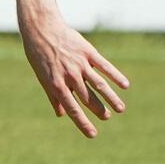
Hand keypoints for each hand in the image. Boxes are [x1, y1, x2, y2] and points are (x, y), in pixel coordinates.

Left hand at [19, 14, 129, 137]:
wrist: (41, 29)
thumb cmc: (39, 55)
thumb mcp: (42, 76)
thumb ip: (53, 96)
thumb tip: (62, 114)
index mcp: (56, 84)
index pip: (72, 108)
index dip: (83, 123)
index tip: (92, 134)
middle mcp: (70, 76)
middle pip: (88, 98)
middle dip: (99, 110)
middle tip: (107, 117)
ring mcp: (80, 64)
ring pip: (99, 84)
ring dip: (111, 97)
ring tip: (120, 109)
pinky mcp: (88, 52)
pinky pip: (105, 66)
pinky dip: (115, 76)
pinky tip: (125, 85)